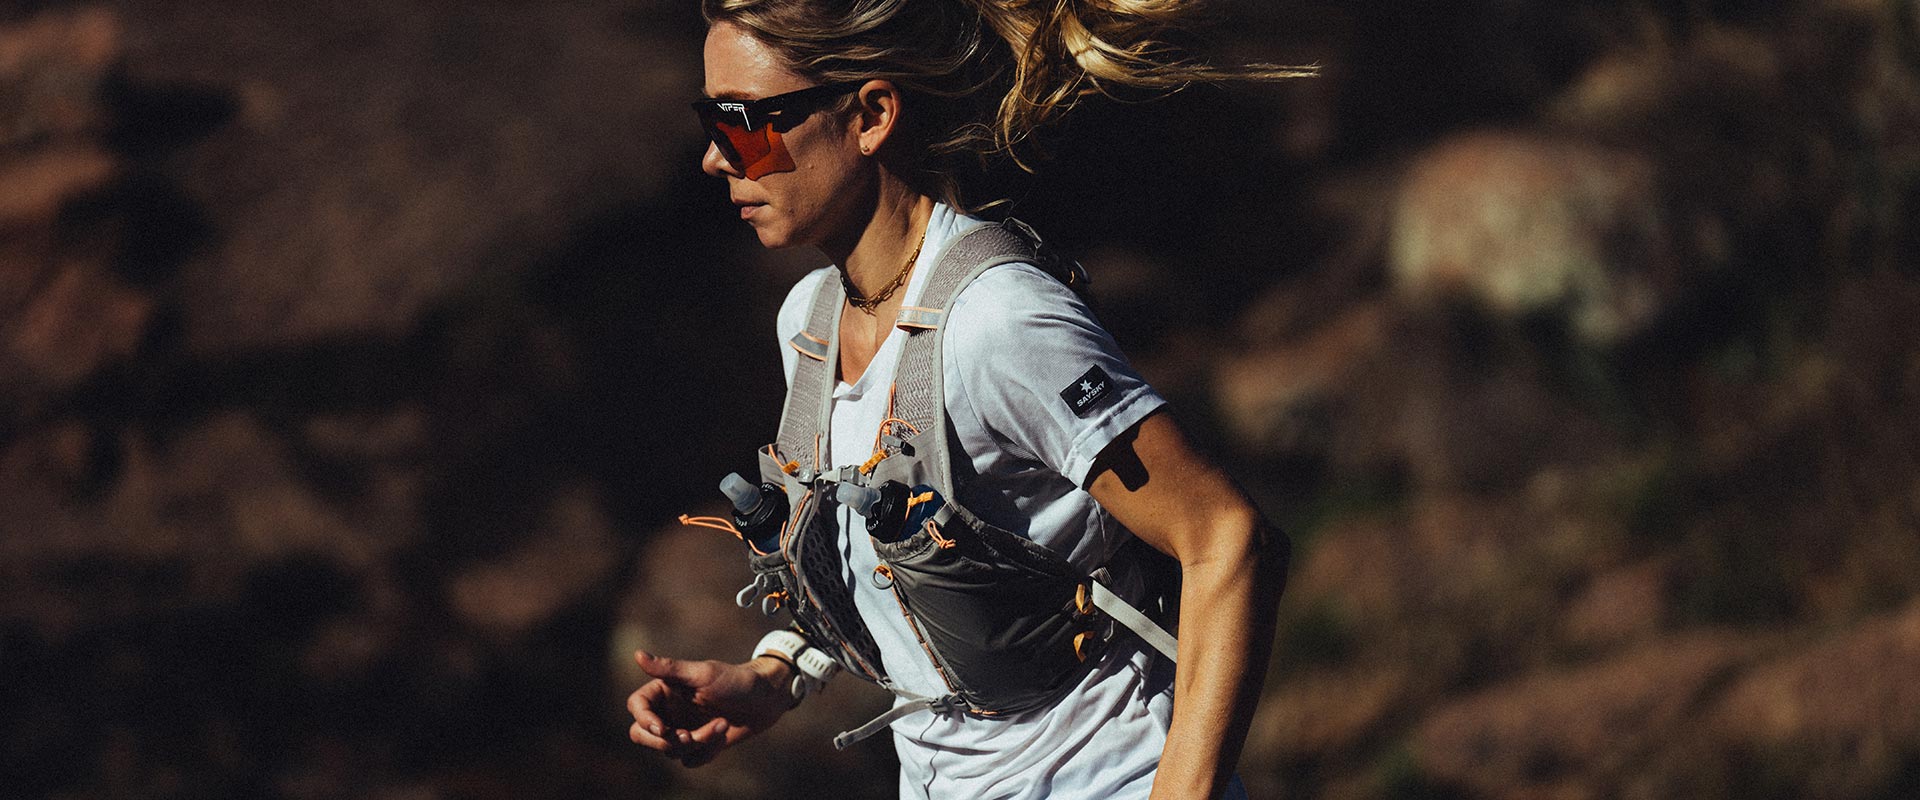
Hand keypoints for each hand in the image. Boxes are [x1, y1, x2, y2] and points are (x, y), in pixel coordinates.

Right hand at [625, 650, 793, 766]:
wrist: (767, 698)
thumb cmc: (736, 680)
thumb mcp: (703, 674)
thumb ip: (670, 669)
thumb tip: (638, 655)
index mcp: (665, 689)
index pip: (637, 707)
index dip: (644, 720)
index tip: (662, 728)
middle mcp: (669, 710)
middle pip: (642, 735)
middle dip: (666, 741)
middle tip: (689, 736)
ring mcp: (682, 728)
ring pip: (670, 750)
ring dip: (697, 742)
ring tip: (722, 723)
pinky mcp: (698, 744)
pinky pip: (690, 760)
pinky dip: (707, 751)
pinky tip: (724, 732)